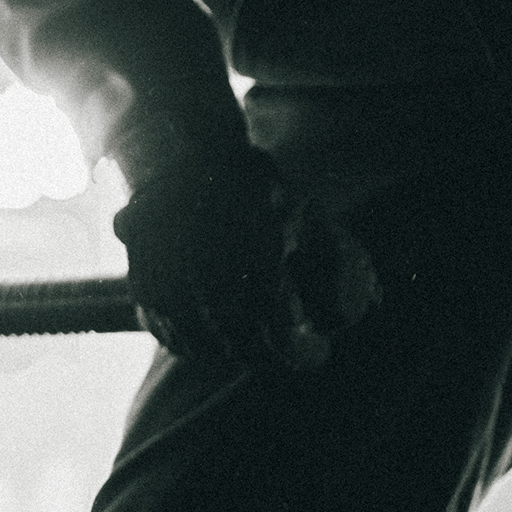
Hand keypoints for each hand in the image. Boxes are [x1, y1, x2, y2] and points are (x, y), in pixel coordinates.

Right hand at [112, 137, 379, 374]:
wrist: (183, 158)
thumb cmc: (255, 188)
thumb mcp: (309, 217)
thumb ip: (339, 266)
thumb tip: (364, 309)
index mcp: (260, 281)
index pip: (286, 346)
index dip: (307, 352)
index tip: (318, 349)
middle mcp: (214, 299)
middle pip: (250, 353)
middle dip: (274, 351)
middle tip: (287, 339)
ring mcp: (175, 300)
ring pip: (213, 351)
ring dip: (238, 347)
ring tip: (255, 326)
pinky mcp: (148, 296)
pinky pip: (177, 339)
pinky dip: (200, 340)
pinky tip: (219, 322)